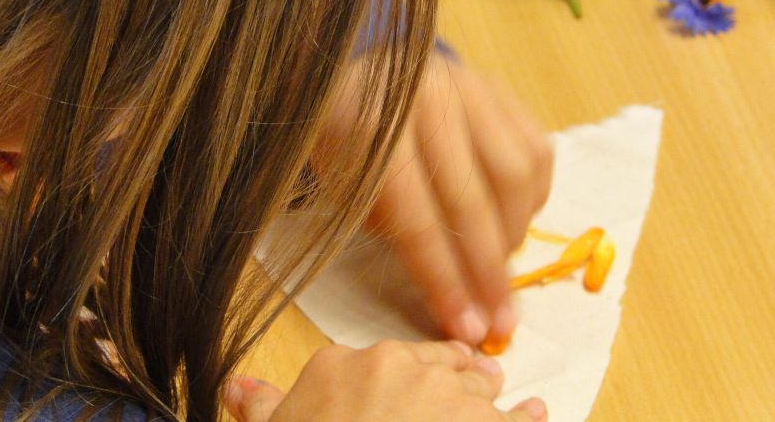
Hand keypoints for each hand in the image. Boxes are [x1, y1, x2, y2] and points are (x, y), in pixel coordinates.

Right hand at [223, 340, 547, 421]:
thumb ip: (264, 407)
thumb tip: (239, 389)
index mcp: (347, 365)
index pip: (385, 359)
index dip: (405, 373)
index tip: (412, 381)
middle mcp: (400, 369)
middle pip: (435, 364)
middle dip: (452, 375)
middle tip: (465, 383)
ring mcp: (447, 398)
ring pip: (476, 386)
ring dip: (487, 394)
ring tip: (500, 395)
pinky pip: (518, 418)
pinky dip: (528, 416)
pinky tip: (535, 412)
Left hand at [367, 55, 553, 343]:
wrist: (367, 78)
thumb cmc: (352, 144)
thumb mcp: (348, 187)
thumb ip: (393, 231)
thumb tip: (456, 292)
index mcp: (374, 127)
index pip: (416, 219)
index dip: (443, 280)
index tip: (466, 329)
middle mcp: (427, 100)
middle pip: (471, 201)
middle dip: (489, 274)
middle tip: (503, 323)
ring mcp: (470, 88)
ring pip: (515, 175)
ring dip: (514, 236)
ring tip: (501, 271)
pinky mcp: (500, 89)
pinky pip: (536, 151)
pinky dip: (532, 197)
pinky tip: (513, 223)